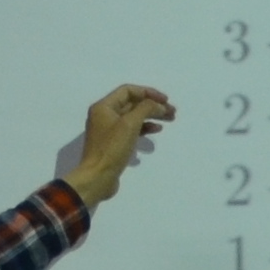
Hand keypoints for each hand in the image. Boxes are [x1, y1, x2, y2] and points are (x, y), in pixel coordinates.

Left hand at [63, 86, 174, 210]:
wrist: (97, 178)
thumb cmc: (112, 149)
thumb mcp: (130, 124)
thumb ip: (145, 108)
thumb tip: (158, 105)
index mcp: (104, 107)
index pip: (128, 91)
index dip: (148, 92)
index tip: (165, 100)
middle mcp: (104, 115)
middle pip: (132, 104)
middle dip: (153, 105)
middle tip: (172, 112)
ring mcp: (109, 130)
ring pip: (134, 117)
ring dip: (151, 116)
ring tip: (170, 120)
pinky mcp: (113, 144)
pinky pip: (131, 130)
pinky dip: (144, 128)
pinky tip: (155, 130)